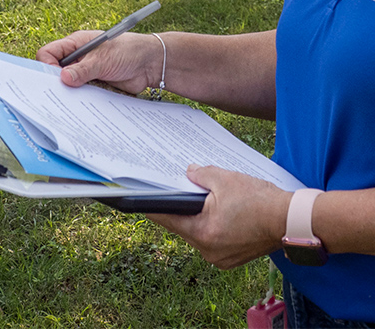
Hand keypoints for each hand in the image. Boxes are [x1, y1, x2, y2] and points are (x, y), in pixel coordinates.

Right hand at [36, 31, 162, 93]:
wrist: (150, 64)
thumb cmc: (128, 51)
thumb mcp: (103, 59)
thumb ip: (83, 70)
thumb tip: (62, 79)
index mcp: (75, 45)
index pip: (48, 53)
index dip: (46, 65)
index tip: (54, 79)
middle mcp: (77, 59)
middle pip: (54, 72)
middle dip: (55, 83)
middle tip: (60, 95)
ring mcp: (84, 74)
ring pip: (67, 86)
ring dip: (70, 94)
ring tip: (73, 102)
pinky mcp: (93, 87)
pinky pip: (81, 96)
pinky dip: (81, 101)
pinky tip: (84, 107)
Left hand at [147, 164, 292, 269]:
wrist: (293, 220)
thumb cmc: (261, 200)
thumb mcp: (226, 179)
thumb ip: (201, 174)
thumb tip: (189, 172)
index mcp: (203, 232)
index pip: (167, 219)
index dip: (152, 207)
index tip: (136, 200)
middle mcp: (209, 250)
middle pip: (182, 227)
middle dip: (179, 208)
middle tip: (174, 192)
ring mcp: (220, 257)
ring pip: (197, 233)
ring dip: (196, 218)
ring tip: (199, 200)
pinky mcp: (232, 258)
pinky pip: (212, 240)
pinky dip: (210, 226)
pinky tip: (215, 212)